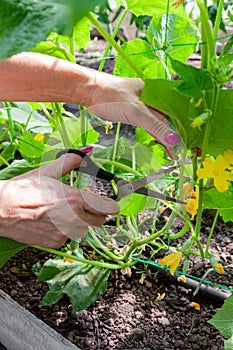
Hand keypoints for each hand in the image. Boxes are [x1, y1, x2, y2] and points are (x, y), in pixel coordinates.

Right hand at [0, 154, 118, 247]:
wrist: (2, 209)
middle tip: (84, 205)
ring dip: (80, 222)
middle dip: (96, 213)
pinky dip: (64, 231)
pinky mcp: (55, 243)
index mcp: (76, 199)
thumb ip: (71, 162)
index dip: (111, 205)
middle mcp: (74, 218)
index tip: (110, 204)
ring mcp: (65, 233)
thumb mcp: (48, 171)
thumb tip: (86, 152)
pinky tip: (51, 222)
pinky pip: (68, 238)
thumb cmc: (23, 190)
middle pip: (100, 221)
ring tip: (62, 212)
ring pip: (84, 229)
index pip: (108, 208)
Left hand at [88, 74, 179, 157]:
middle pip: (168, 119)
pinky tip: (158, 141)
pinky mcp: (134, 110)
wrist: (90, 91)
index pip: (174, 115)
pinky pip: (149, 123)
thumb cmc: (111, 96)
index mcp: (158, 92)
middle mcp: (153, 97)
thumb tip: (173, 140)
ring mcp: (143, 104)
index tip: (183, 147)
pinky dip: (154, 133)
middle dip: (174, 136)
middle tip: (178, 153)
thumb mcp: (136, 112)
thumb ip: (155, 126)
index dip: (180, 131)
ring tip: (171, 152)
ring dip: (164, 136)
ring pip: (159, 122)